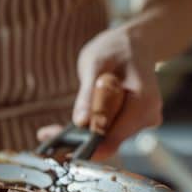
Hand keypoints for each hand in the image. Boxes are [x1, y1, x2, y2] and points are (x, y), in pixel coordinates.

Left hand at [37, 26, 162, 158]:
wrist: (134, 43)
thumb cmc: (116, 48)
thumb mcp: (96, 63)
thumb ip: (88, 93)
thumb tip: (81, 122)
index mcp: (144, 103)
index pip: (113, 139)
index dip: (86, 147)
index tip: (59, 147)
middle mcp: (147, 117)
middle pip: (107, 141)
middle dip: (76, 140)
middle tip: (43, 135)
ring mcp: (140, 122)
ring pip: (104, 139)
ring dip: (78, 135)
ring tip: (48, 132)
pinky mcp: (129, 124)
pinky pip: (104, 133)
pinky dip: (84, 129)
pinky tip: (60, 128)